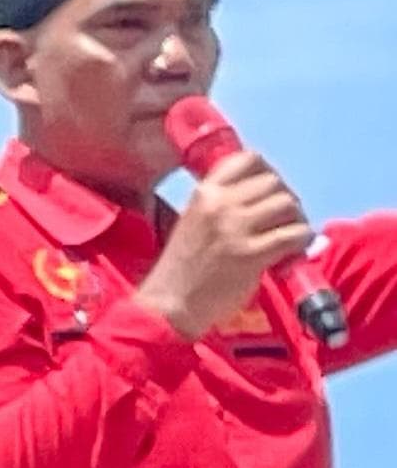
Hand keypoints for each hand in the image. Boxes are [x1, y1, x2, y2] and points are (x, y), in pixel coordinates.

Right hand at [141, 150, 311, 340]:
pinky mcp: (251, 254)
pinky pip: (295, 234)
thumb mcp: (194, 222)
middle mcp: (220, 204)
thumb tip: (268, 198)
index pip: (250, 159)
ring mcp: (236, 228)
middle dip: (285, 202)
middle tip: (281, 225)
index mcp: (204, 193)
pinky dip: (300, 244)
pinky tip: (288, 259)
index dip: (267, 173)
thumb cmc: (182, 269)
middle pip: (275, 183)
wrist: (168, 307)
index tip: (267, 195)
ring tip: (286, 243)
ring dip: (296, 222)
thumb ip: (224, 205)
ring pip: (289, 205)